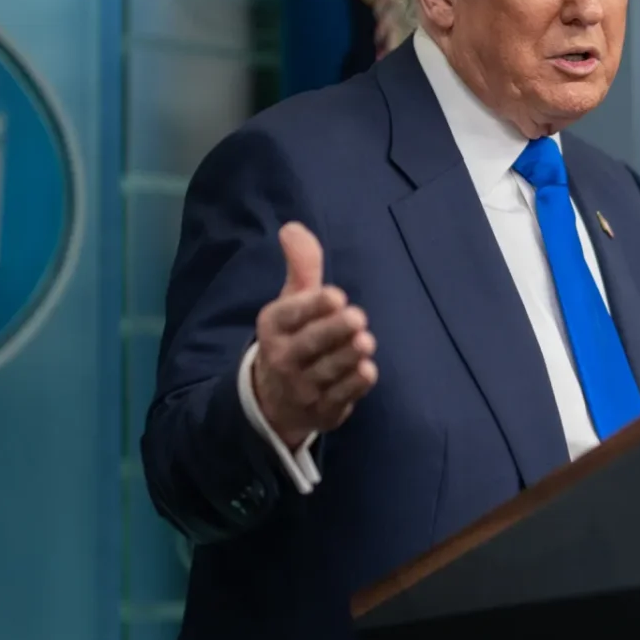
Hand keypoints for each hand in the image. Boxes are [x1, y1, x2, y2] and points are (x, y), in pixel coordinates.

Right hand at [252, 222, 377, 446]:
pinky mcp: (321, 411)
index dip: (313, 306)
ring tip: (365, 343)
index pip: (291, 314)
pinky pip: (340, 397)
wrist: (276, 400)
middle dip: (334, 331)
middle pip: (310, 344)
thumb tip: (292, 227)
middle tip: (358, 319)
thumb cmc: (294, 337)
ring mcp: (301, 388)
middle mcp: (282, 357)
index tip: (336, 296)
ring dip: (348, 357)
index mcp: (273, 326)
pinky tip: (367, 371)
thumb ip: (301, 266)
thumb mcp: (292, 302)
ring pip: (328, 371)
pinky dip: (354, 385)